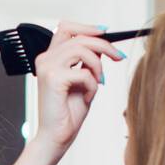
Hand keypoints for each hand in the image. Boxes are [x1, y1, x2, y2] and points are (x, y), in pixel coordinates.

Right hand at [30, 21, 124, 155]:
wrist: (56, 137)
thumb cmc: (67, 114)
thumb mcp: (83, 81)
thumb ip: (87, 62)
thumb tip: (100, 45)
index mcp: (49, 58)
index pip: (66, 28)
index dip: (87, 27)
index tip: (106, 33)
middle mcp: (45, 59)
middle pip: (79, 37)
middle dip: (104, 45)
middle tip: (118, 57)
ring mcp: (47, 67)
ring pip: (82, 49)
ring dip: (98, 66)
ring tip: (100, 82)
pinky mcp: (54, 79)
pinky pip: (83, 72)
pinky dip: (92, 85)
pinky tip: (88, 97)